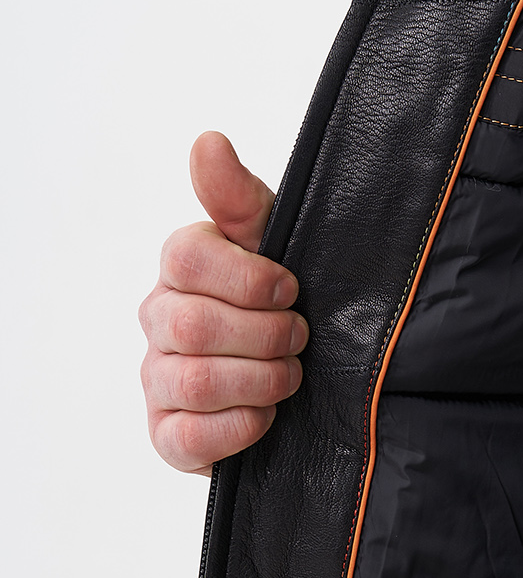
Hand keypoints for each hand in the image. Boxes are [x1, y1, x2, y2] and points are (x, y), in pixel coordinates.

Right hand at [139, 131, 306, 474]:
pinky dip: (240, 426)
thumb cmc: (286, 302)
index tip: (290, 289)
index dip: (248, 277)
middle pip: (192, 324)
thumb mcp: (277, 243)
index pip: (184, 256)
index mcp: (182, 266)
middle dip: (264, 334)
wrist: (308, 381)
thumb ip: (240, 197)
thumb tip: (207, 140)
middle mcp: (160, 319)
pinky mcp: (169, 435)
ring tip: (290, 375)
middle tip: (300, 336)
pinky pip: (188, 436)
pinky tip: (267, 415)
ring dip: (261, 379)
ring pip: (195, 380)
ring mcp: (158, 379)